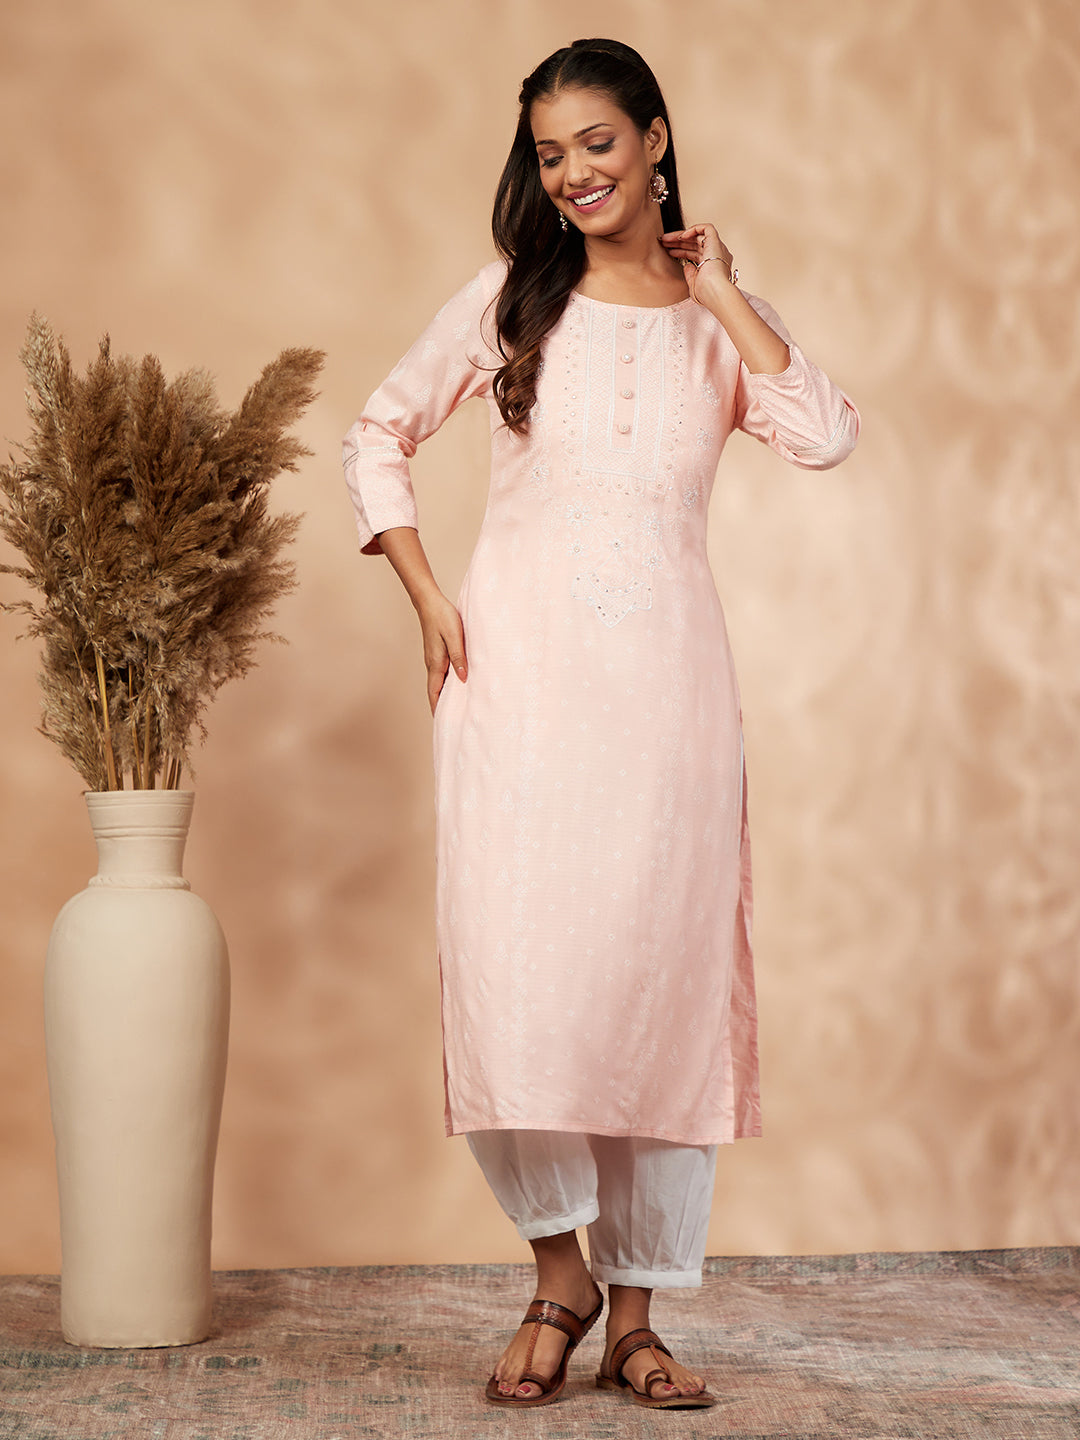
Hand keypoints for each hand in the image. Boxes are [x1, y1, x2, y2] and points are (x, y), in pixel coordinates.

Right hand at [418, 591, 467, 714]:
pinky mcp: (437, 652)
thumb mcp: (454, 637)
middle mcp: (433, 664)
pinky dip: (448, 682)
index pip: (434, 692)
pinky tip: (458, 682)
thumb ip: (458, 657)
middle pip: (436, 691)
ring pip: (439, 682)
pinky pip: (442, 672)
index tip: (443, 722)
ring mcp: (434, 658)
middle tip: (452, 719)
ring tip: (457, 706)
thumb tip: (462, 679)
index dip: (437, 708)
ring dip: (445, 694)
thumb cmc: (442, 617)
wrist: (429, 602)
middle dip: (442, 705)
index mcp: (436, 663)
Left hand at [661, 223, 733, 302]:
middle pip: (695, 244)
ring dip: (680, 236)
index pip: (696, 254)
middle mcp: (717, 256)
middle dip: (678, 243)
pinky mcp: (716, 242)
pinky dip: (693, 229)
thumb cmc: (706, 293)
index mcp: (713, 266)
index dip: (681, 252)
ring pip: (698, 236)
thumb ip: (690, 275)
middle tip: (663, 242)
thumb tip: (686, 265)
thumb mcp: (694, 284)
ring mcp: (717, 248)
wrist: (715, 292)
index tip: (669, 252)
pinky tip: (680, 237)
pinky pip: (706, 228)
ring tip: (665, 239)